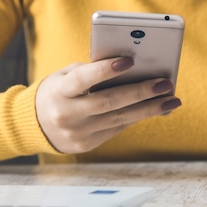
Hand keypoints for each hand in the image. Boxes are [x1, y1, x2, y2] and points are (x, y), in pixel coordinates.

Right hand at [35, 56, 180, 153]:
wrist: (34, 125)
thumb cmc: (58, 91)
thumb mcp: (66, 76)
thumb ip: (92, 72)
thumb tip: (133, 69)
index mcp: (59, 91)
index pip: (83, 79)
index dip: (105, 70)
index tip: (129, 61)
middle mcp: (67, 114)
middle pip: (109, 102)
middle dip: (141, 92)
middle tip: (165, 84)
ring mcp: (77, 133)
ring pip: (119, 119)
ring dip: (149, 109)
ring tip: (171, 100)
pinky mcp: (86, 145)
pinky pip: (116, 128)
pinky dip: (136, 117)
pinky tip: (155, 108)